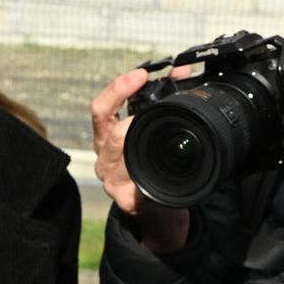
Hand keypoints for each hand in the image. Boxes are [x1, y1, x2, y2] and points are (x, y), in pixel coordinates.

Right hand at [89, 65, 191, 254]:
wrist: (157, 210)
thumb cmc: (153, 166)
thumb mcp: (150, 131)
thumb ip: (162, 100)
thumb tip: (182, 73)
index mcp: (106, 137)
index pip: (100, 109)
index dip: (117, 89)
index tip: (140, 75)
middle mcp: (104, 158)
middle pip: (113, 132)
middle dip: (137, 117)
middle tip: (160, 107)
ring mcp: (112, 181)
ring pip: (124, 155)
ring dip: (143, 143)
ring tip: (161, 135)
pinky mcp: (125, 201)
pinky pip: (137, 183)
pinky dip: (150, 173)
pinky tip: (161, 169)